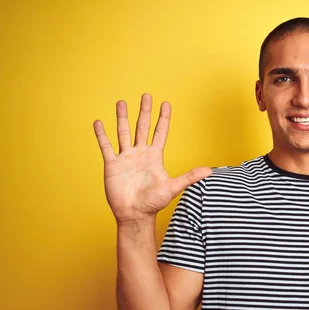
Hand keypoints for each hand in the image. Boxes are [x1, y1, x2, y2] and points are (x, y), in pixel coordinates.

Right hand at [93, 93, 211, 223]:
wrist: (135, 214)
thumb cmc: (154, 203)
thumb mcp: (173, 187)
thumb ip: (190, 177)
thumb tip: (210, 171)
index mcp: (155, 157)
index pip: (160, 133)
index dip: (163, 118)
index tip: (166, 103)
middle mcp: (140, 154)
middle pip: (142, 127)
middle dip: (144, 111)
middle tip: (146, 95)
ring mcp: (126, 158)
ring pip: (123, 132)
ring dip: (122, 118)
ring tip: (121, 102)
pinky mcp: (112, 165)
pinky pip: (106, 146)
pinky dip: (101, 135)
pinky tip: (98, 122)